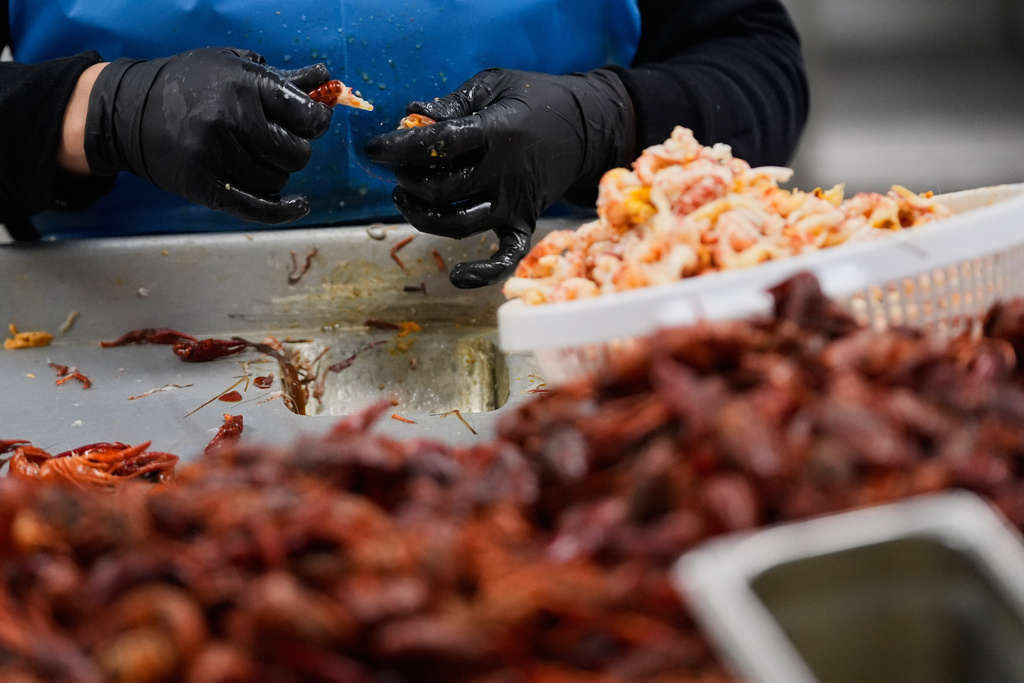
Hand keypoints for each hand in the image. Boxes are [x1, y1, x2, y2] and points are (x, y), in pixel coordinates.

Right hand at [84, 47, 333, 223]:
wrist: (127, 112)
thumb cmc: (189, 85)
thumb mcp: (233, 66)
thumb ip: (282, 78)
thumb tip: (327, 82)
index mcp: (243, 85)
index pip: (306, 115)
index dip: (315, 121)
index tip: (312, 122)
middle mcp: (231, 120)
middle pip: (296, 153)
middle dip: (295, 149)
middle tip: (279, 141)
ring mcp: (216, 155)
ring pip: (277, 180)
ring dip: (275, 172)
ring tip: (252, 155)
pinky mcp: (204, 185)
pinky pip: (258, 206)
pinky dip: (283, 210)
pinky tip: (299, 205)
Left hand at [364, 68, 633, 287]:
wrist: (587, 126)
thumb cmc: (533, 100)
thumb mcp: (492, 86)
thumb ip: (451, 103)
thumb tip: (411, 114)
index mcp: (497, 132)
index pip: (439, 144)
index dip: (399, 147)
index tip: (372, 148)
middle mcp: (505, 173)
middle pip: (443, 189)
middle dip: (408, 179)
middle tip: (398, 168)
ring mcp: (515, 204)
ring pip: (457, 224)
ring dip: (422, 215)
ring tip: (402, 196)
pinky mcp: (524, 223)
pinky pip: (505, 256)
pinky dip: (483, 273)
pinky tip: (456, 277)